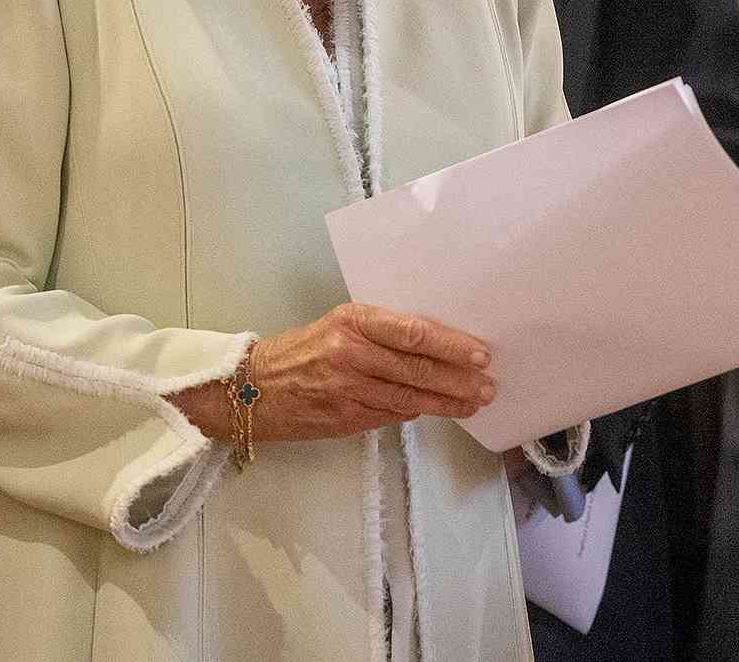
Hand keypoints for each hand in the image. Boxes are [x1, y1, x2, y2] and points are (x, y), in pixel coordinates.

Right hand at [168, 303, 494, 443]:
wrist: (249, 388)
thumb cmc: (302, 350)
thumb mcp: (339, 326)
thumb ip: (381, 334)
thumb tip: (434, 348)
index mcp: (353, 320)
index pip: (412, 331)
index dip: (450, 344)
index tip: (480, 353)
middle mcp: (351, 352)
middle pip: (417, 367)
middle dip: (458, 378)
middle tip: (488, 384)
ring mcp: (347, 388)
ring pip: (409, 397)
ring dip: (447, 402)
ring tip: (475, 403)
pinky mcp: (343, 418)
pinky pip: (390, 415)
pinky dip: (416, 413)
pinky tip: (438, 411)